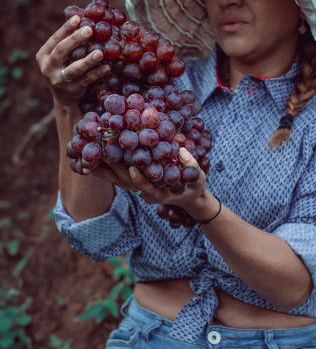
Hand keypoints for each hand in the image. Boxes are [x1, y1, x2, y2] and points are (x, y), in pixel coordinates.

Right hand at [36, 15, 110, 106]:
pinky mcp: (71, 91)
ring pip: (74, 69)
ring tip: (100, 53)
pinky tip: (107, 67)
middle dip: (75, 39)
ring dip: (87, 61)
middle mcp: (47, 68)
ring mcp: (58, 81)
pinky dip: (97, 73)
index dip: (66, 28)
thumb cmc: (65, 70)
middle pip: (61, 51)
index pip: (55, 39)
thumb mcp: (61, 57)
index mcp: (43, 55)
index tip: (78, 18)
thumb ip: (68, 43)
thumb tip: (85, 19)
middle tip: (89, 30)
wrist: (65, 100)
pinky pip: (86, 80)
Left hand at [88, 147, 208, 212]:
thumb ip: (192, 167)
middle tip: (100, 155)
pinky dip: (105, 168)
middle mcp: (144, 193)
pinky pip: (117, 176)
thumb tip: (182, 150)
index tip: (132, 168)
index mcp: (160, 194)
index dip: (139, 179)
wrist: (188, 198)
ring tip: (85, 159)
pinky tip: (91, 157)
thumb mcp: (198, 179)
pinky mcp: (133, 183)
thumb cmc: (194, 188)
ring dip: (102, 170)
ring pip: (117, 180)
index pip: (146, 187)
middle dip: (112, 170)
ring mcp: (137, 189)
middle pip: (125, 182)